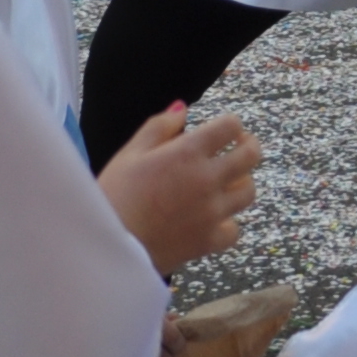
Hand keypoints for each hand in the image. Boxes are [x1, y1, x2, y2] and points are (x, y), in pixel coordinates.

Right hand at [99, 106, 261, 272]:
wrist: (106, 248)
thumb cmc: (113, 195)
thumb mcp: (130, 153)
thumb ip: (159, 126)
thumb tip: (183, 108)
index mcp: (187, 153)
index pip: (231, 126)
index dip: (230, 124)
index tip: (225, 129)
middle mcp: (207, 180)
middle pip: (251, 156)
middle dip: (248, 145)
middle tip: (239, 146)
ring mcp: (212, 212)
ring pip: (248, 191)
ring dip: (241, 182)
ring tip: (226, 181)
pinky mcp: (208, 241)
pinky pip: (234, 229)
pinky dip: (228, 223)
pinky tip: (214, 218)